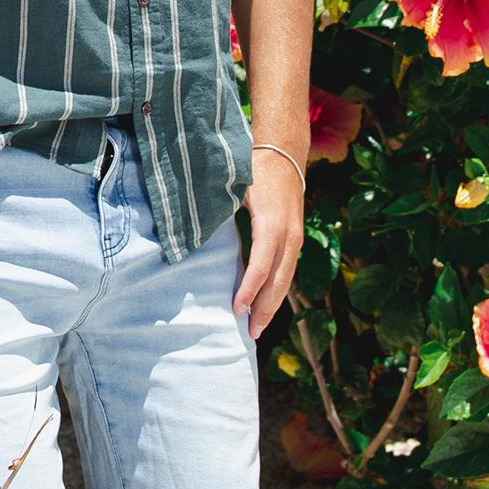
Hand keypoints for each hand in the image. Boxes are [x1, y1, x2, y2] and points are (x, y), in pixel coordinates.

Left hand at [234, 148, 304, 339]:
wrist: (285, 153)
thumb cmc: (254, 168)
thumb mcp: (234, 186)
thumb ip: (218, 212)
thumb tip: (193, 234)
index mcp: (271, 224)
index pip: (261, 266)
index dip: (249, 290)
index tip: (236, 309)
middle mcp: (289, 235)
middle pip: (278, 281)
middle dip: (264, 309)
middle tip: (250, 334)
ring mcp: (295, 238)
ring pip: (286, 280)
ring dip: (273, 306)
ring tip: (258, 328)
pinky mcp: (295, 238)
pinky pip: (287, 271)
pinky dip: (277, 291)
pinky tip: (266, 305)